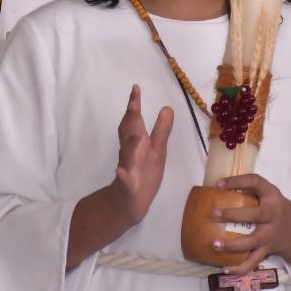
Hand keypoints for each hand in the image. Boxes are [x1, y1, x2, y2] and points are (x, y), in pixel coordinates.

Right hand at [65, 86, 172, 268]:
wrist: (131, 201)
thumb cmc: (144, 173)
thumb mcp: (157, 150)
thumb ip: (161, 130)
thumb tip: (168, 108)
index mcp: (138, 143)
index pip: (135, 121)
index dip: (135, 105)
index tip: (136, 88)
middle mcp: (130, 152)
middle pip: (129, 132)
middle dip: (131, 118)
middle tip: (133, 101)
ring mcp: (128, 168)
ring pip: (127, 154)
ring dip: (130, 144)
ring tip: (138, 133)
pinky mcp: (128, 185)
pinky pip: (124, 179)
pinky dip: (123, 175)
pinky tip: (122, 171)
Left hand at [210, 173, 290, 275]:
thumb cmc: (275, 207)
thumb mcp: (268, 193)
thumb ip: (249, 189)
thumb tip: (216, 187)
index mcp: (271, 196)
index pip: (256, 182)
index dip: (237, 181)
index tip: (217, 184)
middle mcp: (273, 215)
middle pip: (255, 215)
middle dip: (233, 215)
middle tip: (214, 214)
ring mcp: (270, 234)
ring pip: (252, 242)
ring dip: (233, 245)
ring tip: (214, 244)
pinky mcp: (267, 250)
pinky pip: (253, 262)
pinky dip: (239, 268)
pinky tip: (225, 268)